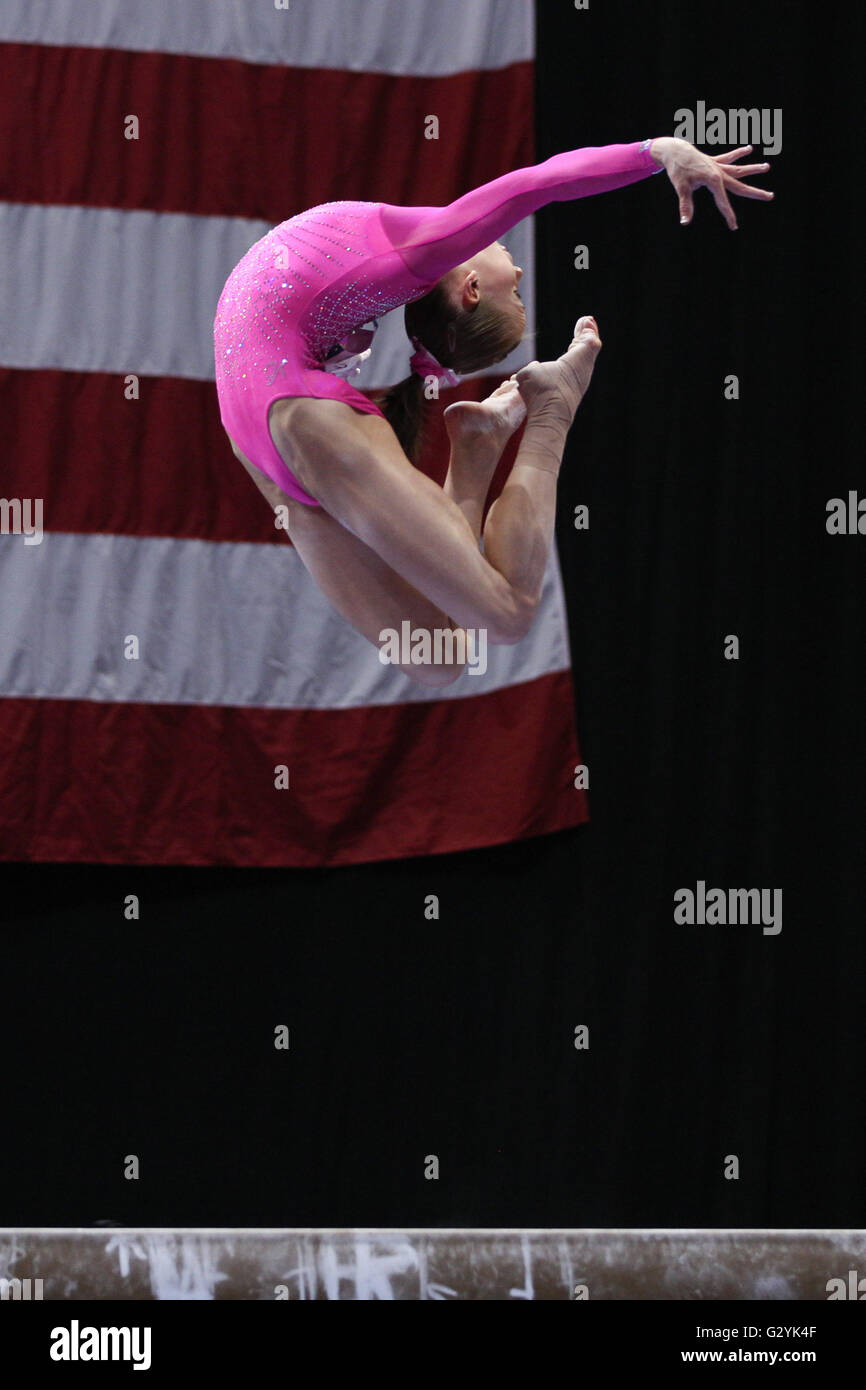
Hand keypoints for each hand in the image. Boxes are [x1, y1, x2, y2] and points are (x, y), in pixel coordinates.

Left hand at [649, 136, 773, 229]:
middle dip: (755, 193)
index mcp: (713, 180)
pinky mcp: (714, 161)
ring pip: (739, 169)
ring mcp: (718, 166)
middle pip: (740, 186)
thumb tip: (685, 222)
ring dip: (753, 168)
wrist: (674, 150)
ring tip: (767, 166)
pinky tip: (749, 149)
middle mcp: (719, 172)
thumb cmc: (678, 170)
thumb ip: (686, 206)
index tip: (734, 226)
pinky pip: (728, 158)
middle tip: (771, 196)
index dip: (728, 215)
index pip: (723, 202)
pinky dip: (738, 153)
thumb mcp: (681, 188)